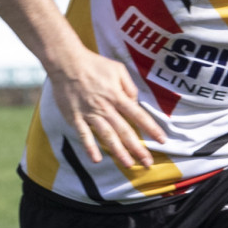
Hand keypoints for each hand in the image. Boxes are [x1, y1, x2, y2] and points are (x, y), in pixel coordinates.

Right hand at [45, 48, 161, 167]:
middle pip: (125, 131)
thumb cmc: (94, 64)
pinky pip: (83, 135)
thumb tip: (135, 102)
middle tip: (148, 162)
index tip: (162, 140)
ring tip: (129, 164)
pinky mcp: (74, 117)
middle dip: (138, 148)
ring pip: (107, 136)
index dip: (152, 128)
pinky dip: (89, 148)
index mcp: (117, 96)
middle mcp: (105, 107)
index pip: (139, 115)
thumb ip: (130, 87)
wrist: (65, 62)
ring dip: (118, 151)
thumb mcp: (118, 70)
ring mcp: (89, 113)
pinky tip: (96, 160)